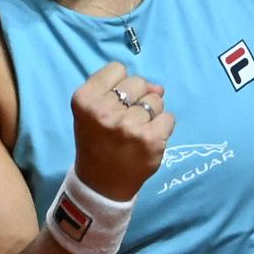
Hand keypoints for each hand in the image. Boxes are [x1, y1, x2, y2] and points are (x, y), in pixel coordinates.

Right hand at [70, 61, 174, 200]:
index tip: (113, 103)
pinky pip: (169, 118)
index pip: (117, 68)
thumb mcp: (94, 111)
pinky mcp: (150, 139)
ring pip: (156, 100)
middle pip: (139, 82)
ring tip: (135, 132)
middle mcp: (104, 110)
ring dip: (151, 114)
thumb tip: (158, 87)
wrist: (101, 184)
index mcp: (84, 99)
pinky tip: (148, 140)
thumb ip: (120, 89)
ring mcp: (129, 126)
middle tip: (124, 121)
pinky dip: (163, 128)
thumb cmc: (97, 142)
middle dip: (136, 98)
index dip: (119, 84)